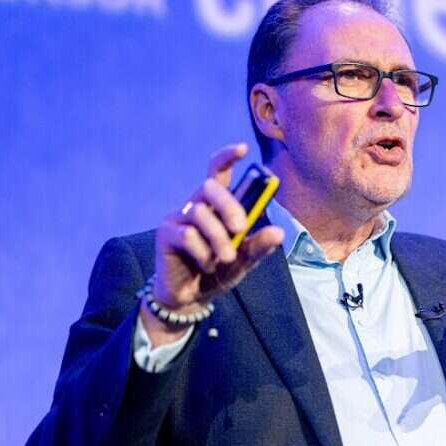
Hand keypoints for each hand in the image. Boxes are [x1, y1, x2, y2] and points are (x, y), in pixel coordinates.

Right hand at [142, 143, 283, 341]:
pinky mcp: (166, 234)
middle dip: (229, 206)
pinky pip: (187, 235)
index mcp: (217, 205)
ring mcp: (179, 217)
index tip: (242, 148)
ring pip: (200, 214)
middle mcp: (197, 205)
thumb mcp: (244, 260)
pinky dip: (202, 252)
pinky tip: (205, 264)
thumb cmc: (219, 270)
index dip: (227, 156)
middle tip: (241, 228)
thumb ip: (259, 246)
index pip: (218, 171)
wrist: (192, 296)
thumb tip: (279, 232)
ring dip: (218, 238)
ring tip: (225, 259)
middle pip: (210, 186)